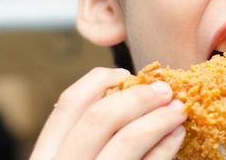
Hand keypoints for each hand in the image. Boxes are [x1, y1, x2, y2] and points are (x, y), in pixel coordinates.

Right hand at [30, 67, 186, 159]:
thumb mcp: (74, 158)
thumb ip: (86, 136)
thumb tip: (127, 91)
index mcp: (46, 156)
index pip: (70, 104)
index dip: (100, 81)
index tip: (126, 74)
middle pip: (99, 117)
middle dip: (137, 97)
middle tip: (164, 89)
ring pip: (128, 140)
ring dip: (159, 118)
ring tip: (178, 109)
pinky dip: (166, 146)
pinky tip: (177, 135)